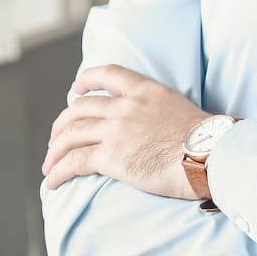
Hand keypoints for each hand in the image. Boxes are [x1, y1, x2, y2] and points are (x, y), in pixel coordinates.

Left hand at [42, 64, 210, 198]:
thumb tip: (156, 125)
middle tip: (57, 137)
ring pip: (71, 134)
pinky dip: (57, 171)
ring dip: (54, 150)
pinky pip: (73, 161)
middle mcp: (127, 105)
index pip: (109, 74)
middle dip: (62, 124)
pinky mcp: (110, 156)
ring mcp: (117, 129)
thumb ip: (158, 110)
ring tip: (49, 164)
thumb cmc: (203, 140)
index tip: (77, 87)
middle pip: (81, 107)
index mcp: (147, 90)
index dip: (88, 79)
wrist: (207, 155)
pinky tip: (52, 181)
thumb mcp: (180, 109)